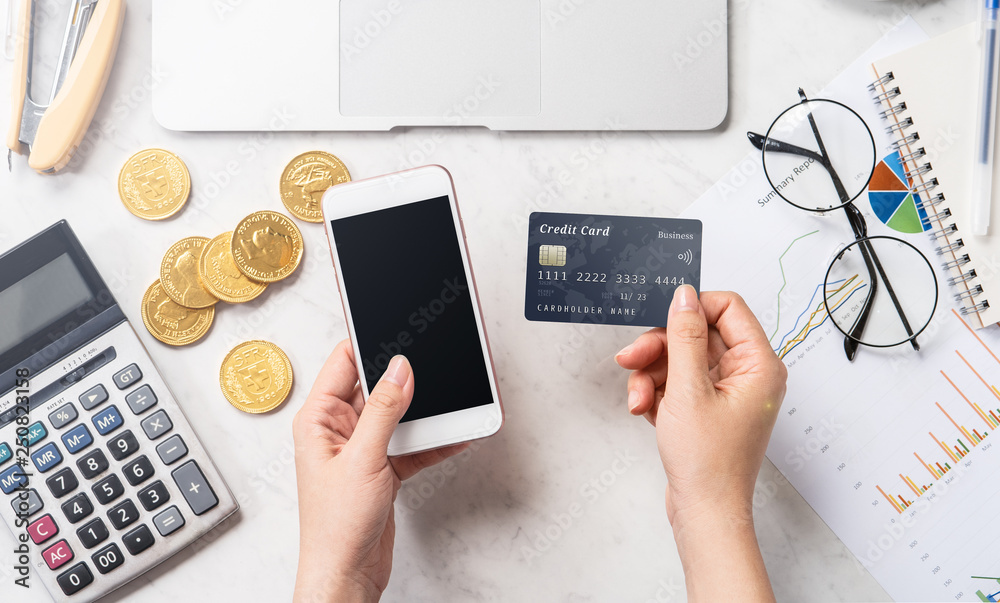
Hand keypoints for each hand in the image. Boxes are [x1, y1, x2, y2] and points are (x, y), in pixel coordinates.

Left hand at [293, 340, 467, 602]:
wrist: (347, 575)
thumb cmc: (335, 527)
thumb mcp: (362, 459)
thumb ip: (383, 410)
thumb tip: (399, 368)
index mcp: (318, 419)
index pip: (343, 363)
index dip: (369, 343)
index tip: (397, 329)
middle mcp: (337, 430)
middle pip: (374, 386)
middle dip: (404, 378)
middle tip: (432, 364)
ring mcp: (361, 449)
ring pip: (397, 415)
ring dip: (423, 412)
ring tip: (450, 399)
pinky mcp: (381, 468)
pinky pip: (410, 444)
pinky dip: (431, 441)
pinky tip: (454, 434)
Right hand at [616, 286, 786, 601]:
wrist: (704, 512)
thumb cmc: (708, 464)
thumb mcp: (688, 390)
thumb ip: (684, 337)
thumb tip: (684, 296)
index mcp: (758, 365)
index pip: (728, 308)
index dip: (691, 309)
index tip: (661, 318)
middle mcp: (747, 375)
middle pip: (697, 335)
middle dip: (660, 348)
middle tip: (633, 359)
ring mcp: (726, 393)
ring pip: (681, 359)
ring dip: (651, 374)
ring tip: (638, 398)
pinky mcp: (707, 408)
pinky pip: (677, 382)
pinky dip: (656, 392)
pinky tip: (644, 410)